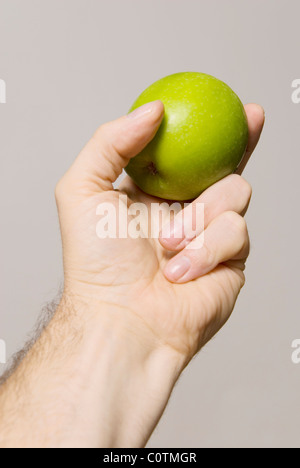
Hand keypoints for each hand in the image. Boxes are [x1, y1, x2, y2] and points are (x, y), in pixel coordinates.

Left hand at [55, 100, 263, 363]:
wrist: (124, 319)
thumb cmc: (98, 264)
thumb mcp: (83, 190)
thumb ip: (110, 141)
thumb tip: (152, 111)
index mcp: (155, 193)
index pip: (186, 152)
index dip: (206, 127)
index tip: (224, 103)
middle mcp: (186, 211)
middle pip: (224, 165)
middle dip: (242, 141)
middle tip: (249, 118)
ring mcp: (210, 235)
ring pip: (236, 192)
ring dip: (200, 215)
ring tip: (169, 245)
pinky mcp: (231, 259)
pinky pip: (236, 231)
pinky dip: (206, 248)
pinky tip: (183, 270)